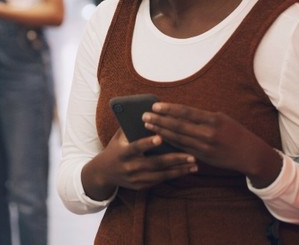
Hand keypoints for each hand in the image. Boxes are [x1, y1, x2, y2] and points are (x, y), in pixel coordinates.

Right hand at [81, 129, 196, 200]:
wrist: (104, 173)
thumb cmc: (116, 148)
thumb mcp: (119, 137)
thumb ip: (131, 127)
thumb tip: (148, 112)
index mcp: (122, 153)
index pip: (136, 147)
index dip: (147, 143)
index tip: (160, 138)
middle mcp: (129, 167)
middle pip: (155, 164)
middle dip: (174, 160)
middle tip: (191, 155)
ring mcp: (135, 179)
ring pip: (160, 175)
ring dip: (179, 170)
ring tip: (194, 164)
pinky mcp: (140, 186)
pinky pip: (159, 181)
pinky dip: (173, 175)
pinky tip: (186, 170)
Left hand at [143, 103, 282, 187]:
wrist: (249, 154)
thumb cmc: (234, 133)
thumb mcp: (222, 119)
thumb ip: (202, 117)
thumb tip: (180, 112)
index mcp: (213, 120)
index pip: (186, 112)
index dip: (169, 109)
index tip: (155, 106)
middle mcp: (208, 134)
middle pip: (178, 126)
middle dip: (160, 120)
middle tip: (145, 116)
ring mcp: (205, 147)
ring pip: (178, 138)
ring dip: (161, 132)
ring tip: (148, 126)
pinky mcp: (203, 157)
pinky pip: (183, 149)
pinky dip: (170, 143)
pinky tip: (160, 138)